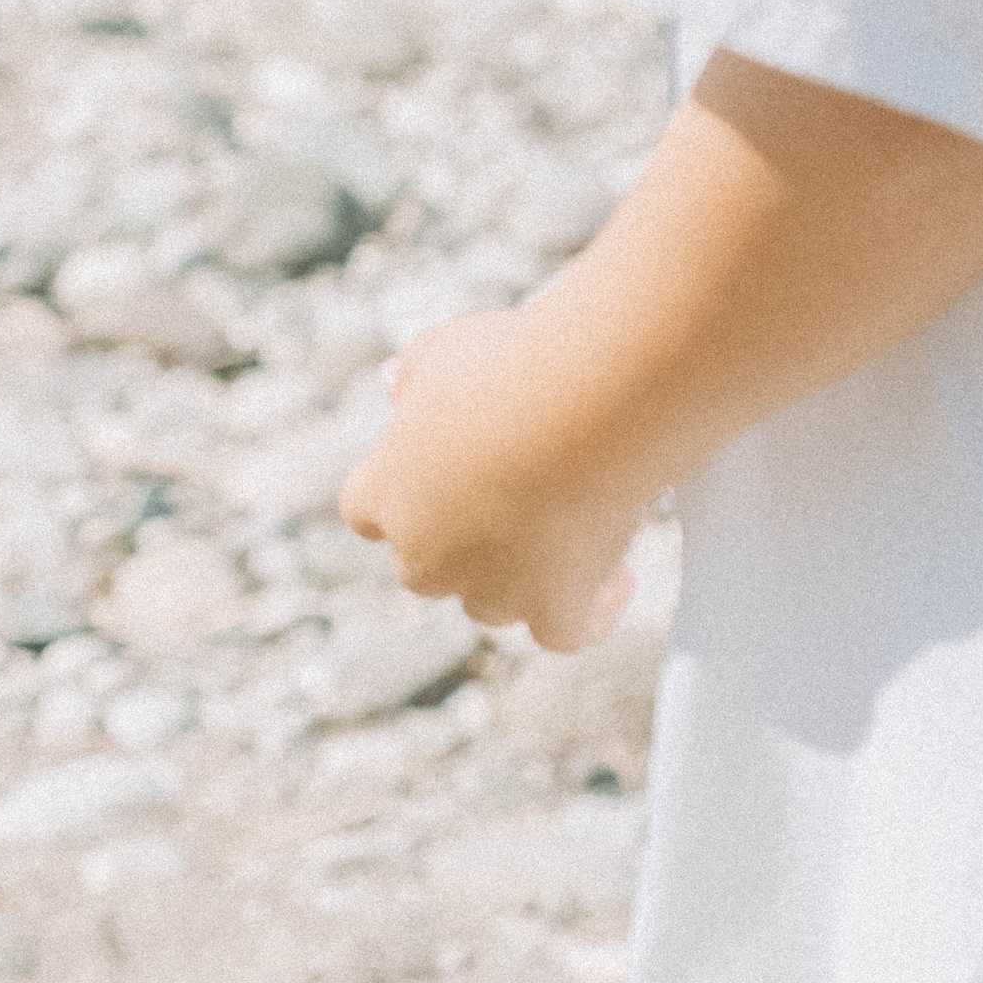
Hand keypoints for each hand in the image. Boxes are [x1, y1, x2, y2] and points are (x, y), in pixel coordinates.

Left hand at [339, 309, 641, 652]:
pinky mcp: (552, 610)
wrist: (583, 402)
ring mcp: (488, 589)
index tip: (444, 474)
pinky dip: (589, 612)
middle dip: (462, 543)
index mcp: (386, 492)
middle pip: (425, 568)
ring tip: (570, 535)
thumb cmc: (513, 364)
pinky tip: (615, 580)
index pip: (367, 511)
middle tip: (516, 501)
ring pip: (491, 603)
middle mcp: (425, 553)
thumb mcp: (444, 351)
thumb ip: (413, 375)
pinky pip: (565, 632)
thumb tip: (391, 384)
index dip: (405, 498)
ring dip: (522, 576)